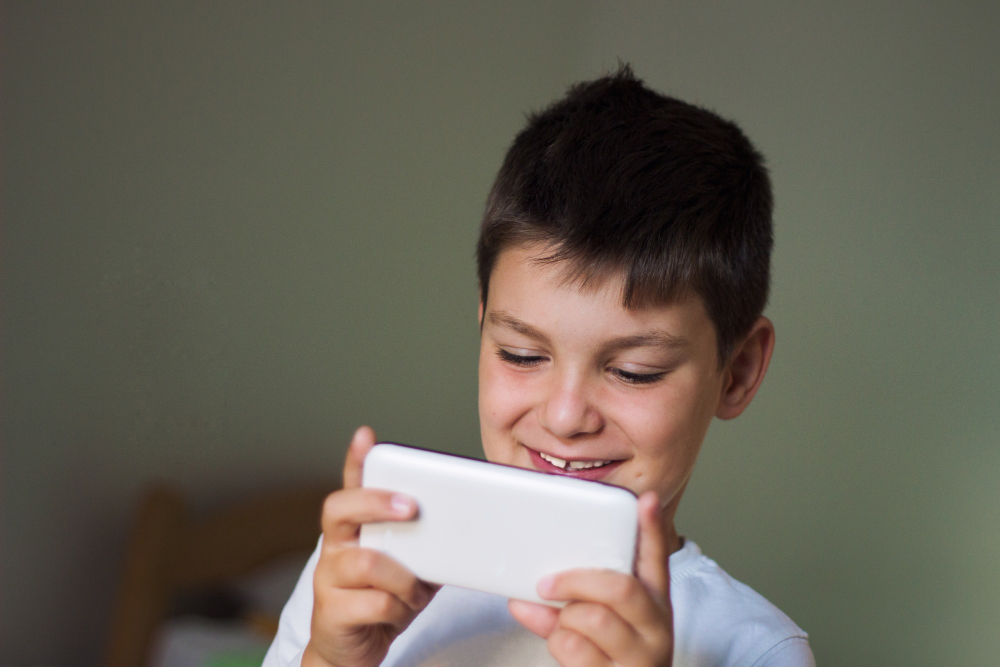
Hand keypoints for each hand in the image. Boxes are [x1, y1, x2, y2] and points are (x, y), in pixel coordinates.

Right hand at [302, 427, 438, 666]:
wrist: (355, 652)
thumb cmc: (384, 598)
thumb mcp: (410, 565)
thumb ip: (424, 542)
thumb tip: (466, 523)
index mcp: (355, 529)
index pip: (352, 485)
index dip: (356, 460)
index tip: (367, 437)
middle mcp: (336, 547)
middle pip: (340, 509)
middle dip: (376, 502)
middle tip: (410, 508)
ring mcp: (329, 579)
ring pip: (368, 562)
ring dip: (403, 577)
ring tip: (415, 591)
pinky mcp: (332, 613)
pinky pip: (374, 602)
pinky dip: (396, 607)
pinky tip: (400, 611)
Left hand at [509, 491, 672, 665]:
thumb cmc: (607, 655)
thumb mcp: (595, 626)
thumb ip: (565, 604)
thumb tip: (521, 598)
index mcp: (653, 602)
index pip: (656, 558)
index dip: (651, 528)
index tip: (644, 499)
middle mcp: (655, 626)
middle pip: (619, 588)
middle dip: (574, 581)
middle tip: (545, 583)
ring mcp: (642, 655)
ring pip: (593, 618)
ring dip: (564, 620)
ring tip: (562, 626)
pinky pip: (575, 648)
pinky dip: (558, 645)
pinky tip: (566, 651)